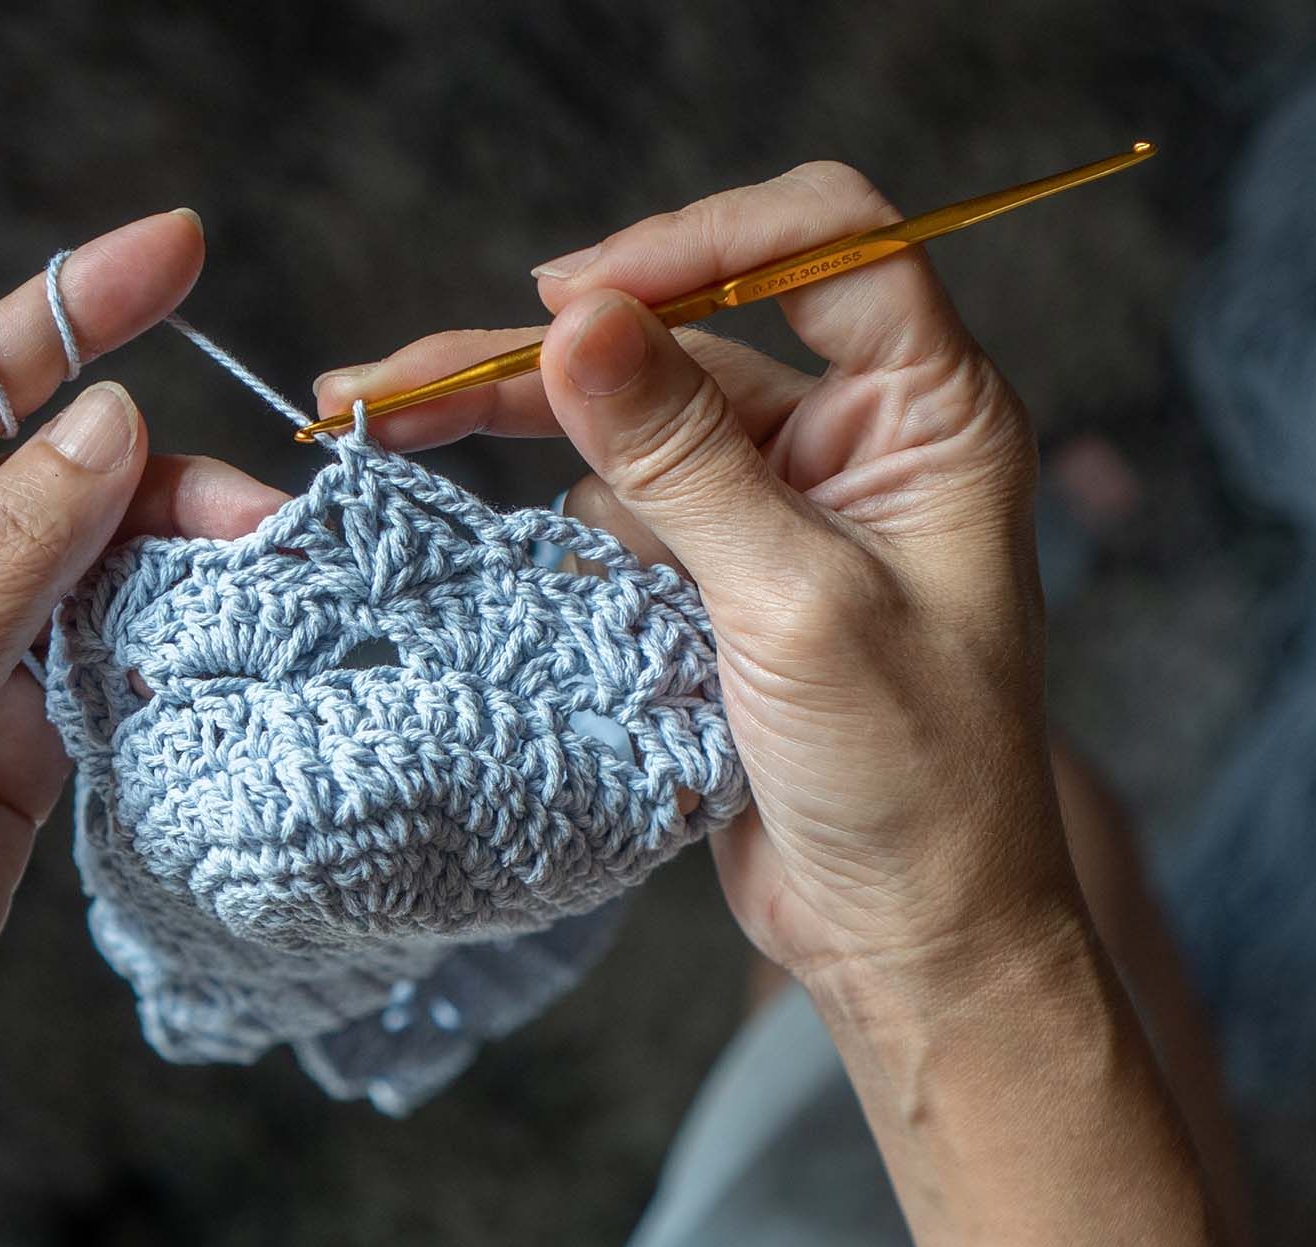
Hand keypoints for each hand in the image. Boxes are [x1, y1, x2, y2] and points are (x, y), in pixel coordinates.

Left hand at [0, 211, 283, 1138]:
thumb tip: (105, 423)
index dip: (57, 313)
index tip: (172, 247)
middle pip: (25, 480)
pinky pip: (92, 652)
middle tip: (262, 508)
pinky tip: (223, 631)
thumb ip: (7, 565)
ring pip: (74, 566)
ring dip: (167, 560)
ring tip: (265, 569)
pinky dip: (160, 637)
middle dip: (145, 477)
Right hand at [315, 162, 1079, 996]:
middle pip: (692, 335)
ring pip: (634, 422)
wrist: (907, 932)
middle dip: (551, 349)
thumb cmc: (910, 778)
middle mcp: (859, 441)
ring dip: (522, 427)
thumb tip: (577, 320)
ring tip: (383, 425)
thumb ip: (683, 457)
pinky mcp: (723, 576)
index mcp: (932, 415)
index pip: (826, 247)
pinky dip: (554, 521)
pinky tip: (474, 527)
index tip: (569, 294)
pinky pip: (622, 508)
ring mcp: (784, 508)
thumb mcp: (795, 604)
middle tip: (400, 378)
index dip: (697, 244)